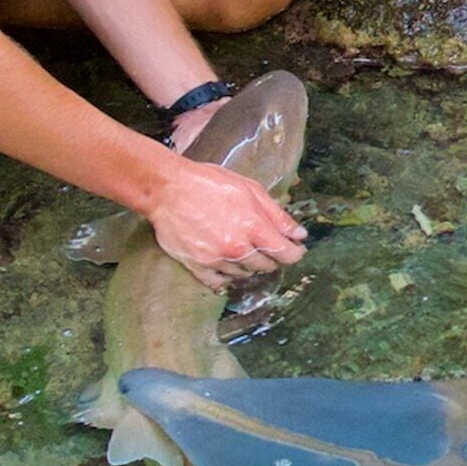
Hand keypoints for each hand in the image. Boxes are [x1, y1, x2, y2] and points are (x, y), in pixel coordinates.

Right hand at [130, 147, 305, 290]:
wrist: (167, 189)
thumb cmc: (208, 183)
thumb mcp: (250, 189)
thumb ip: (277, 215)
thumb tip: (299, 235)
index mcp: (254, 228)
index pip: (285, 254)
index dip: (295, 253)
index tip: (295, 249)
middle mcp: (237, 249)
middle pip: (266, 266)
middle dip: (272, 257)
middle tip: (267, 245)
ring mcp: (216, 260)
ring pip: (244, 274)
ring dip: (249, 265)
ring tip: (243, 249)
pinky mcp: (197, 267)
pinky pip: (219, 282)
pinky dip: (226, 277)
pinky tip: (227, 266)